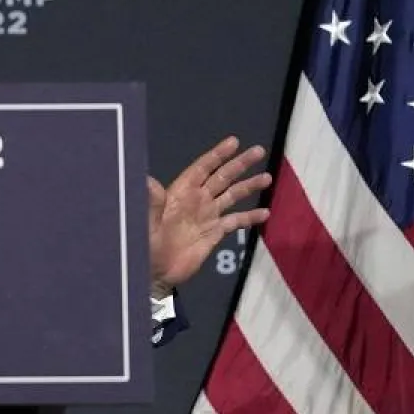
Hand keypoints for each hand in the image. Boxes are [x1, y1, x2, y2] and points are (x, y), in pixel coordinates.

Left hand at [149, 135, 270, 293]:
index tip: (234, 141)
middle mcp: (196, 200)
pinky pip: (235, 221)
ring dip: (248, 186)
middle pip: (222, 177)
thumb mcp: (146, 222)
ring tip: (267, 177)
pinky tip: (265, 213)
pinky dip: (250, 217)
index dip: (217, 155)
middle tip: (259, 150)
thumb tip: (146, 179)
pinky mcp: (214, 233)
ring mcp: (207, 216)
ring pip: (231, 196)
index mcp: (180, 193)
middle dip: (239, 164)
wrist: (156, 272)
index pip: (202, 169)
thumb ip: (150, 203)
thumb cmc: (146, 245)